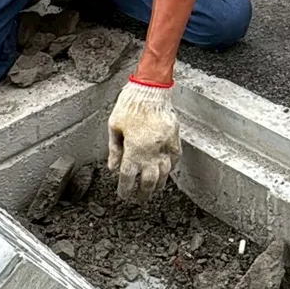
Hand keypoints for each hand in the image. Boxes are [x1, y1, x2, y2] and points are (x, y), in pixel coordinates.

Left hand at [107, 79, 180, 203]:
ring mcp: (165, 146)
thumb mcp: (114, 126)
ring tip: (154, 190)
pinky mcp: (174, 138)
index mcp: (134, 150)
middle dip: (143, 193)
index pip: (128, 177)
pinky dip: (171, 167)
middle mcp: (151, 152)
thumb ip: (115, 150)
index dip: (125, 189)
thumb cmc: (130, 105)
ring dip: (158, 184)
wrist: (150, 89)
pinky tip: (167, 170)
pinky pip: (175, 158)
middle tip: (140, 199)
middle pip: (149, 181)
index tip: (123, 195)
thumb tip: (114, 168)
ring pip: (164, 173)